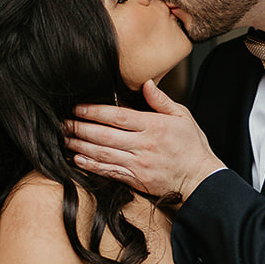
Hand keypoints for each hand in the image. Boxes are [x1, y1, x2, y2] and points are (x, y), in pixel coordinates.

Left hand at [65, 79, 224, 201]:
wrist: (201, 179)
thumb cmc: (192, 147)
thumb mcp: (183, 116)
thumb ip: (161, 101)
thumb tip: (146, 83)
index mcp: (153, 127)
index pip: (117, 117)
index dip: (94, 112)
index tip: (78, 107)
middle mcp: (143, 145)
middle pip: (104, 135)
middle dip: (80, 128)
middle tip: (63, 122)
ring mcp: (138, 164)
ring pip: (103, 154)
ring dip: (80, 146)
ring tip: (65, 139)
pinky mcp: (136, 180)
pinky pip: (109, 172)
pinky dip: (91, 166)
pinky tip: (78, 160)